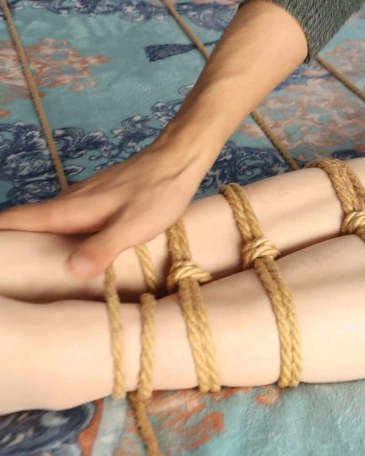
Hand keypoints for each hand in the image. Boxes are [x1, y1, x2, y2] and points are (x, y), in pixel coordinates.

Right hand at [0, 137, 208, 279]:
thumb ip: (101, 247)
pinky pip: (68, 219)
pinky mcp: (99, 199)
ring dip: (34, 240)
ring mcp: (83, 198)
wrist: (178, 160)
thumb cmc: (157, 194)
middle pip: (26, 222)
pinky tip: (72, 250)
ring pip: (48, 221)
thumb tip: (71, 270)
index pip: (16, 220)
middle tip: (9, 273)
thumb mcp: (132, 227)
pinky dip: (59, 234)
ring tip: (31, 268)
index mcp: (69, 210)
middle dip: (10, 243)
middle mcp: (69, 201)